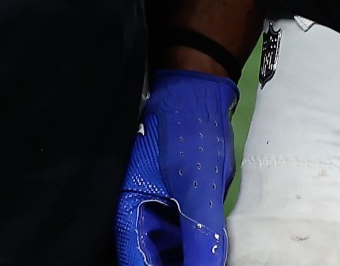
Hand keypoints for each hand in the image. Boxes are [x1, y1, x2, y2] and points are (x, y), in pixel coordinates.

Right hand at [115, 69, 237, 265]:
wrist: (198, 91)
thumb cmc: (191, 131)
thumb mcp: (200, 186)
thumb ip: (203, 233)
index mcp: (127, 211)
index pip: (138, 263)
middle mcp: (135, 214)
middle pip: (151, 259)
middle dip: (180, 262)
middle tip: (207, 261)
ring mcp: (152, 209)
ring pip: (167, 250)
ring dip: (188, 254)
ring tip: (210, 254)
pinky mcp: (170, 203)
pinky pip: (180, 234)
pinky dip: (194, 241)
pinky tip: (212, 243)